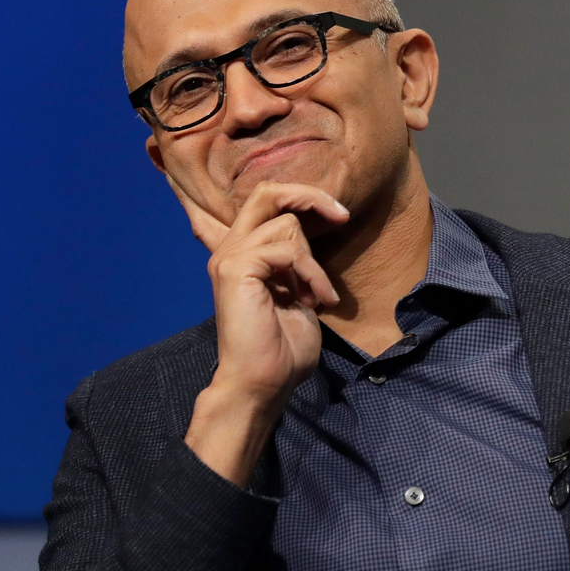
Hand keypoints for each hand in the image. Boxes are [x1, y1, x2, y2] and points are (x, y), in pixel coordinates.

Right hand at [168, 177, 347, 484]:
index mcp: (242, 253)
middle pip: (267, 191)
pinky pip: (286, 246)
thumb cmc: (283, 347)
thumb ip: (296, 261)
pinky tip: (312, 300)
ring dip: (313, 261)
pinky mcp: (236, 267)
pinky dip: (309, 272)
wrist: (263, 382)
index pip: (252, 202)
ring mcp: (229, 256)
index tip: (329, 203)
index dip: (286, 188)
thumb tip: (312, 230)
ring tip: (317, 295)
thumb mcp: (297, 293)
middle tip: (341, 216)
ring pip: (286, 222)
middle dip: (310, 196)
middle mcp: (229, 249)